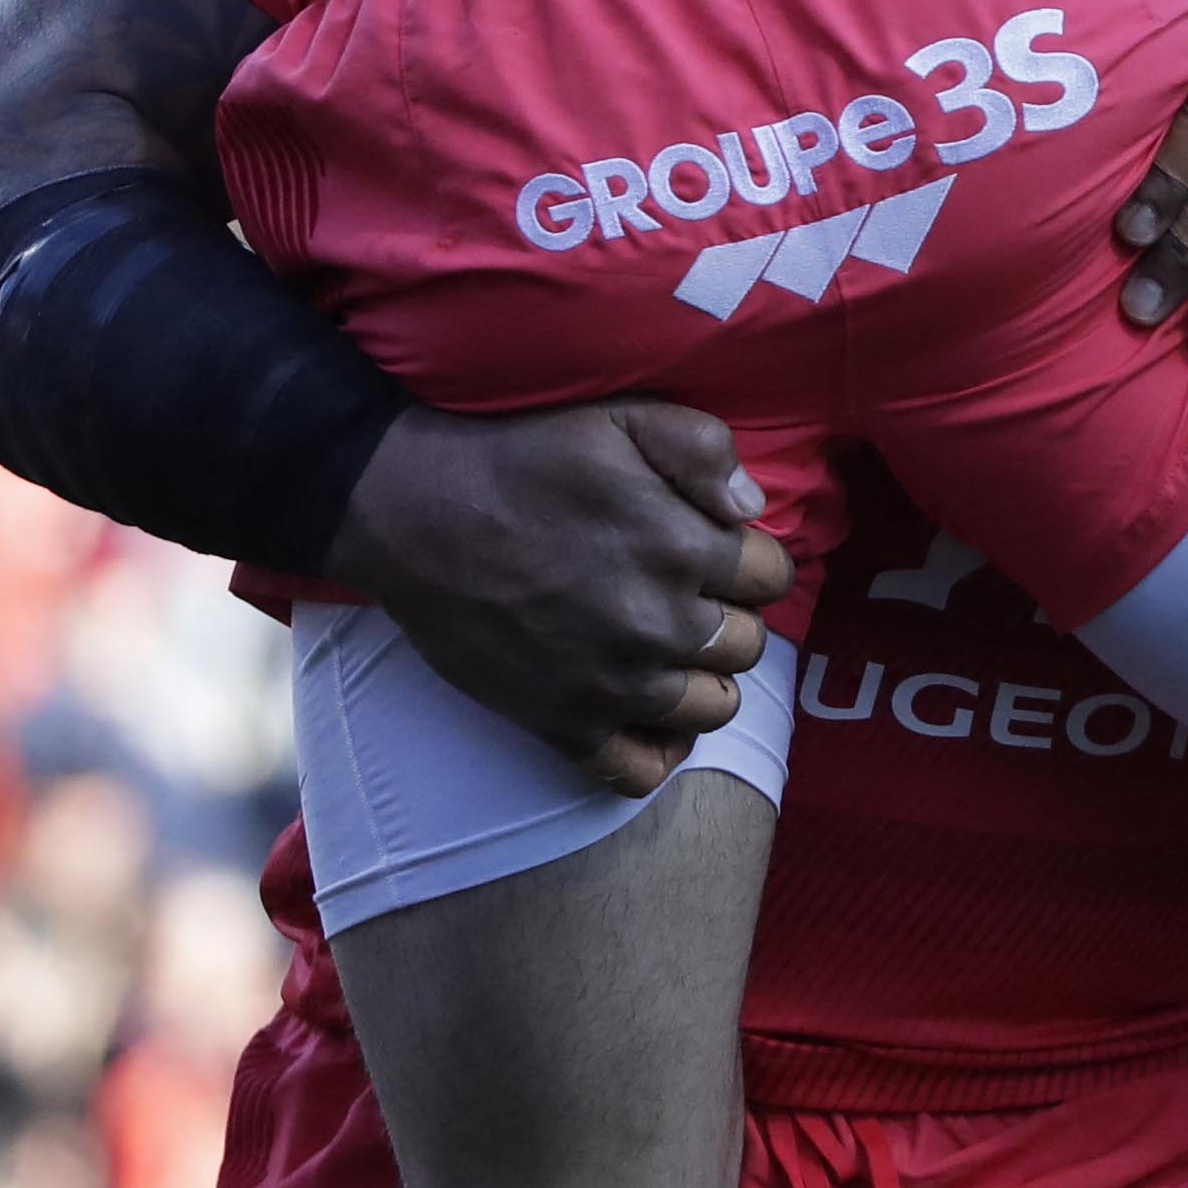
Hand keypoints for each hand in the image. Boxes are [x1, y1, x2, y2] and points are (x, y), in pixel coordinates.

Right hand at [333, 402, 796, 799]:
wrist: (415, 515)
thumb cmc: (519, 459)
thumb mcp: (618, 418)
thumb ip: (703, 449)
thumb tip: (752, 505)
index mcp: (681, 549)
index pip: (772, 577)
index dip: (748, 558)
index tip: (713, 549)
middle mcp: (659, 627)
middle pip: (747, 645)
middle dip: (727, 615)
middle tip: (682, 594)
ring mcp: (613, 686)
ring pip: (714, 709)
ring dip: (701, 679)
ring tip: (666, 648)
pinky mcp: (564, 726)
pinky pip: (644, 770)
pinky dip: (657, 748)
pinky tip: (644, 710)